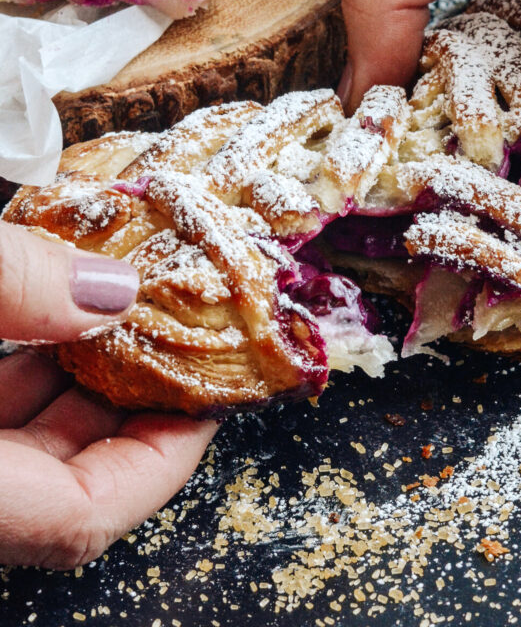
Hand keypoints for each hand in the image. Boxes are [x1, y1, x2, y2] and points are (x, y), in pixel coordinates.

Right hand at [0, 223, 216, 567]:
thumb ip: (15, 288)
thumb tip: (114, 289)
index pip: (81, 518)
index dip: (164, 458)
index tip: (214, 395)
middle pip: (62, 483)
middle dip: (131, 407)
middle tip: (181, 341)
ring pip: (24, 452)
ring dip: (77, 385)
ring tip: (125, 315)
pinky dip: (25, 373)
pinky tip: (49, 316)